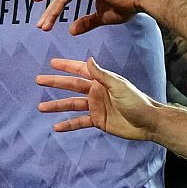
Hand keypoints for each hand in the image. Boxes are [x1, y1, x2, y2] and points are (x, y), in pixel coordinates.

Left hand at [33, 0, 151, 34]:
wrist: (140, 0)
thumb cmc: (126, 6)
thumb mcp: (102, 17)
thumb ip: (86, 22)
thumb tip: (71, 30)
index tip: (42, 9)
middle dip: (46, 3)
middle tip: (37, 18)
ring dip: (50, 11)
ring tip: (42, 26)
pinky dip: (57, 8)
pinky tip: (51, 18)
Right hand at [35, 57, 157, 140]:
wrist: (148, 123)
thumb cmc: (137, 101)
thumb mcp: (119, 86)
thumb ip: (102, 75)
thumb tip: (88, 60)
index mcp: (101, 81)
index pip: (80, 70)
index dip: (66, 66)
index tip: (52, 63)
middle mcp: (96, 92)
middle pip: (71, 87)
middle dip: (55, 83)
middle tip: (39, 80)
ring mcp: (95, 107)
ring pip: (71, 105)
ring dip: (56, 106)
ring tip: (41, 107)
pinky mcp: (97, 121)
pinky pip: (79, 122)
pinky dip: (68, 125)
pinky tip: (56, 127)